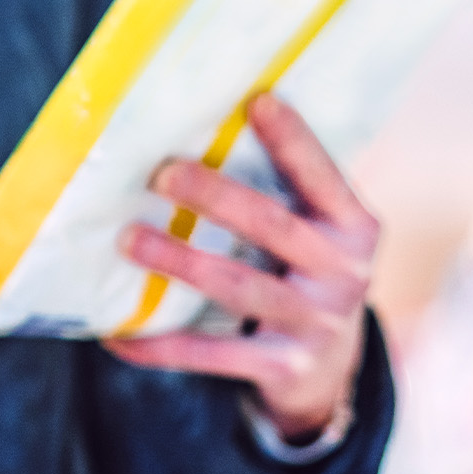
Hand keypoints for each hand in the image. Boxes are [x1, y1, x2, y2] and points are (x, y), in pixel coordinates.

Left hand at [101, 92, 378, 440]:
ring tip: (129, 240)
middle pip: (272, 227)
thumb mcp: (319, 235)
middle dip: (216, 197)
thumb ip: (288, 194)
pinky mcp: (282, 368)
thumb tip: (208, 130)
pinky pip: (210, 354)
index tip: (257, 101)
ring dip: (180, 261)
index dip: (294, 141)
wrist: (330, 372)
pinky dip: (160, 345)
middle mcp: (345, 275)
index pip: (324, 177)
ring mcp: (315, 324)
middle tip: (162, 173)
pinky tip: (117, 333)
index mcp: (355, 229)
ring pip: (237, 287)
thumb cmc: (305, 275)